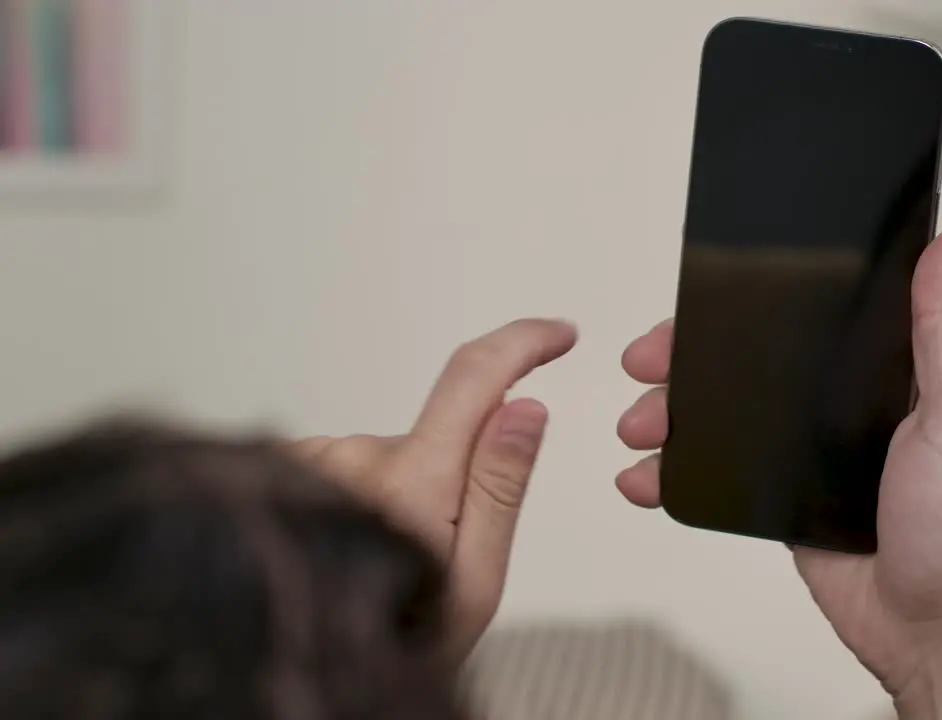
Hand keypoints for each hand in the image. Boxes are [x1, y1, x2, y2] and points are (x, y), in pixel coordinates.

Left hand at [293, 318, 576, 660]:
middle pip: (435, 431)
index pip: (474, 377)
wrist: (301, 679)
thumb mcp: (475, 579)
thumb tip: (525, 405)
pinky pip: (348, 467)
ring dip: (403, 491)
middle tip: (441, 551)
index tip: (557, 334)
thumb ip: (500, 485)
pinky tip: (355, 546)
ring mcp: (311, 461)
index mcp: (410, 482)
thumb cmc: (397, 641)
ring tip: (388, 559)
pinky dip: (365, 498)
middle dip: (453, 474)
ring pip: (391, 453)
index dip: (522, 342)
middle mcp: (353, 458)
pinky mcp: (282, 468)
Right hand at [617, 224, 941, 717]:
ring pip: (723, 411)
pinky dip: (674, 472)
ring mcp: (808, 448)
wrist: (930, 628)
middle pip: (749, 358)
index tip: (701, 295)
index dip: (750, 298)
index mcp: (891, 368)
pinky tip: (646, 477)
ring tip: (637, 426)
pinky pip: (718, 471)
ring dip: (670, 412)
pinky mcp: (782, 495)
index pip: (810, 309)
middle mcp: (845, 399)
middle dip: (688, 357)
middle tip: (646, 362)